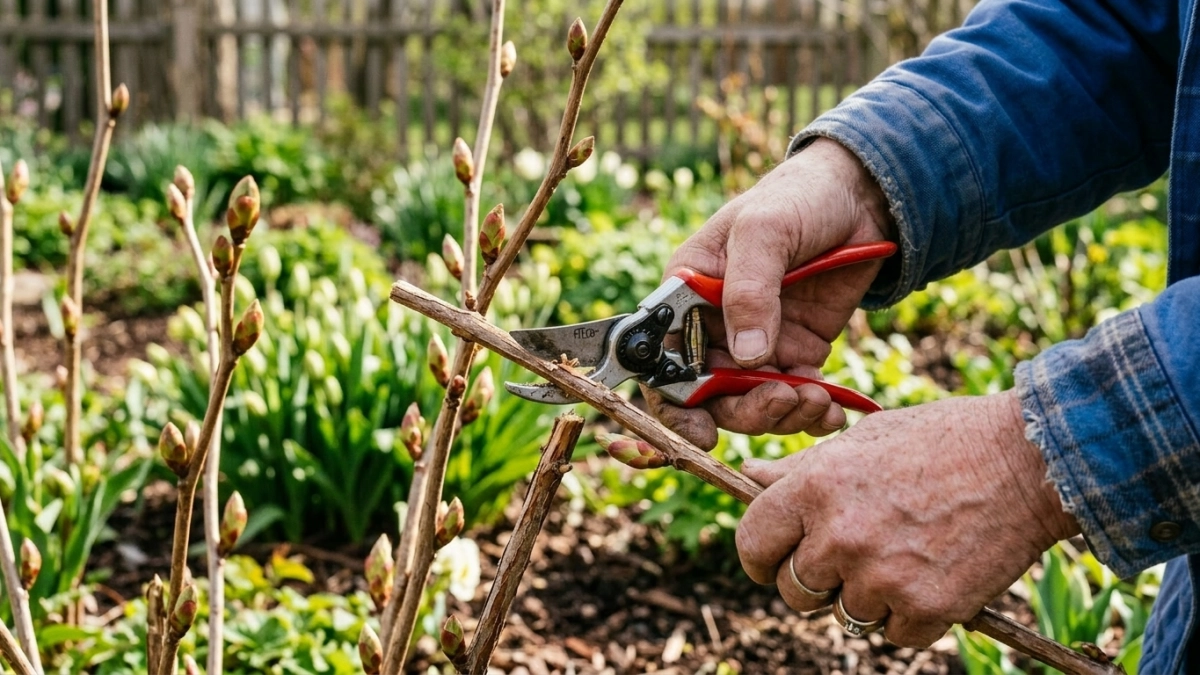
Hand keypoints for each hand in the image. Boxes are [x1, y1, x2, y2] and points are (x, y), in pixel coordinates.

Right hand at [646, 138, 894, 449]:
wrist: (862, 197)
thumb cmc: (797, 198)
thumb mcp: (765, 230)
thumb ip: (749, 290)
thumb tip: (745, 358)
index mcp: (687, 294)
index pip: (662, 359)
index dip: (675, 402)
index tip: (703, 430)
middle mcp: (715, 326)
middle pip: (710, 394)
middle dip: (745, 410)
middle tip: (782, 400)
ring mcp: (757, 342)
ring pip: (753, 403)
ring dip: (782, 414)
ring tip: (816, 401)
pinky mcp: (797, 351)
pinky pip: (795, 397)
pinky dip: (812, 413)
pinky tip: (832, 410)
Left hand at [735, 390, 1080, 646]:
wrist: (1028, 460)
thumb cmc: (940, 440)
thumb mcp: (860, 440)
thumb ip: (800, 468)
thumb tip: (749, 479)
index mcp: (815, 487)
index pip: (753, 543)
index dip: (760, 557)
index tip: (773, 561)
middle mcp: (840, 537)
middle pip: (794, 590)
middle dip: (814, 582)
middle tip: (849, 559)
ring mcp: (882, 577)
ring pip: (844, 616)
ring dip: (865, 598)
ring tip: (901, 557)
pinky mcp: (926, 609)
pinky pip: (893, 635)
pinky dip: (909, 617)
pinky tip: (930, 576)